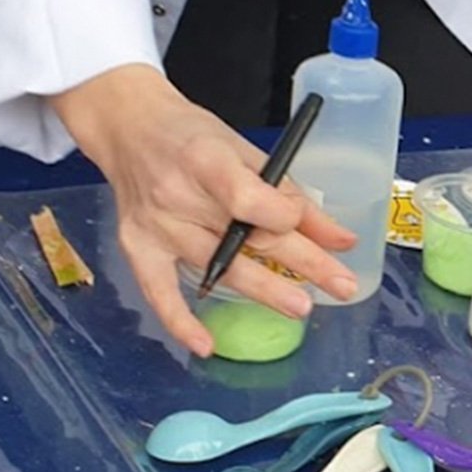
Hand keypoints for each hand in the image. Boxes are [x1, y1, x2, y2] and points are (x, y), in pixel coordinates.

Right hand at [49, 65, 358, 357]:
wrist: (128, 126)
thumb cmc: (194, 136)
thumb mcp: (246, 150)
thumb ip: (291, 196)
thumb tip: (342, 240)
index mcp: (205, 160)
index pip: (248, 200)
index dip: (283, 217)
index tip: (307, 225)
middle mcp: (176, 195)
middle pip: (244, 239)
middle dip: (300, 263)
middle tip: (342, 287)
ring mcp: (155, 225)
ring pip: (216, 267)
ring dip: (262, 291)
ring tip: (301, 308)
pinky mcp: (137, 246)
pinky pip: (158, 291)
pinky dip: (180, 321)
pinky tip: (206, 345)